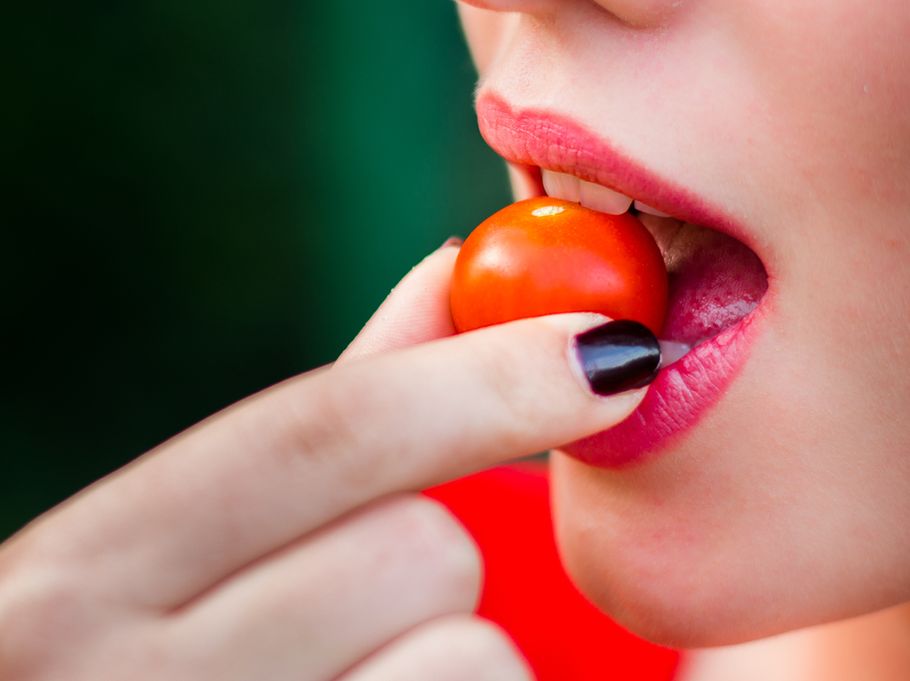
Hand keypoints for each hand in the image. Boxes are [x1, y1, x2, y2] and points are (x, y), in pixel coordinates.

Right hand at [0, 243, 646, 680]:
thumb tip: (451, 270)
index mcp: (77, 580)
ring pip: (466, 650)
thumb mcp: (196, 535)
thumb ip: (331, 409)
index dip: (480, 379)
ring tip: (352, 676)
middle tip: (361, 595)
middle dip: (434, 551)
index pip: (321, 434)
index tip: (605, 348)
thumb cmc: (166, 647)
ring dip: (449, 647)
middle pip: (418, 548)